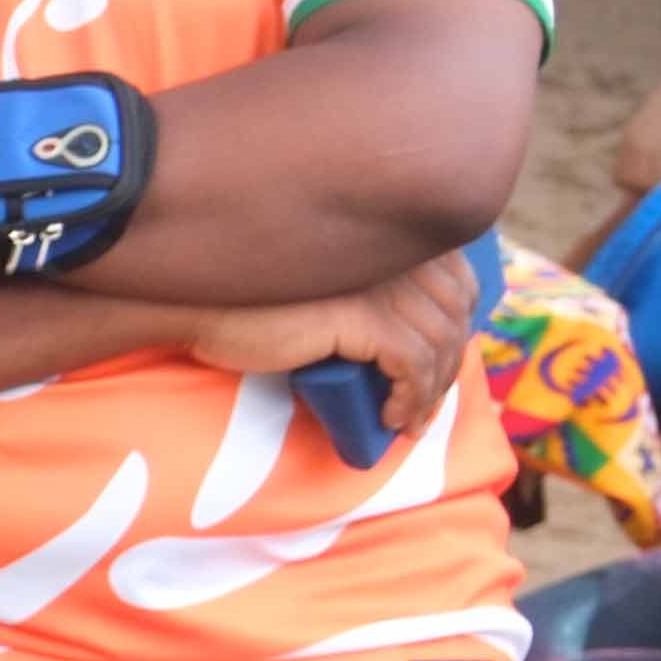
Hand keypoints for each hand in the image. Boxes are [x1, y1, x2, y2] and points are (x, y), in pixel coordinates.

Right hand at [179, 255, 485, 427]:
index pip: (459, 281)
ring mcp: (384, 281)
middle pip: (454, 316)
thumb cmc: (253, 297)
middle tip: (425, 410)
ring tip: (408, 425)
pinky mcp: (365, 315)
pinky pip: (412, 365)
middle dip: (448, 369)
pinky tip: (391, 418)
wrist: (200, 303)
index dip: (460, 328)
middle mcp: (398, 251)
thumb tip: (408, 333)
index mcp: (394, 235)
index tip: (440, 367)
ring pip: (438, 346)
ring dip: (430, 395)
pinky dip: (410, 398)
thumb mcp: (328, 285)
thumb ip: (369, 286)